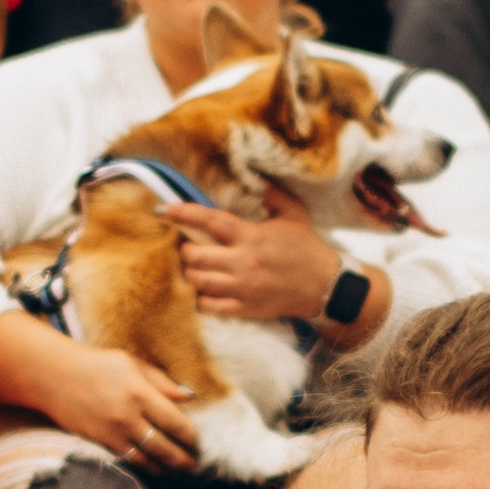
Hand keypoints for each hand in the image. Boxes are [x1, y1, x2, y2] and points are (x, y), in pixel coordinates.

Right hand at [0, 312, 199, 471]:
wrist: (53, 375)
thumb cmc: (96, 364)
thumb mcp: (131, 364)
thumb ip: (161, 382)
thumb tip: (190, 396)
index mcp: (140, 392)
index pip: (175, 423)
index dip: (191, 437)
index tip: (199, 443)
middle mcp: (128, 416)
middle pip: (165, 447)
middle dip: (183, 460)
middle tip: (196, 466)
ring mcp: (113, 432)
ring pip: (147, 460)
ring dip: (166, 469)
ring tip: (178, 472)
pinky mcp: (100, 442)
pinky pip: (129, 460)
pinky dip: (145, 467)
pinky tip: (155, 469)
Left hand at [163, 185, 340, 323]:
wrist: (325, 286)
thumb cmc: (307, 249)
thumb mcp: (294, 215)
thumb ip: (273, 196)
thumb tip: (259, 180)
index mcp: (251, 235)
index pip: (209, 220)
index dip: (183, 213)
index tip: (164, 210)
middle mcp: (243, 262)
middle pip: (194, 255)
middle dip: (186, 250)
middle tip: (190, 247)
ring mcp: (243, 287)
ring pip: (198, 281)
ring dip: (191, 273)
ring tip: (197, 268)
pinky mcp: (246, 308)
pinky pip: (209, 306)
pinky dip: (201, 299)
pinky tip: (206, 292)